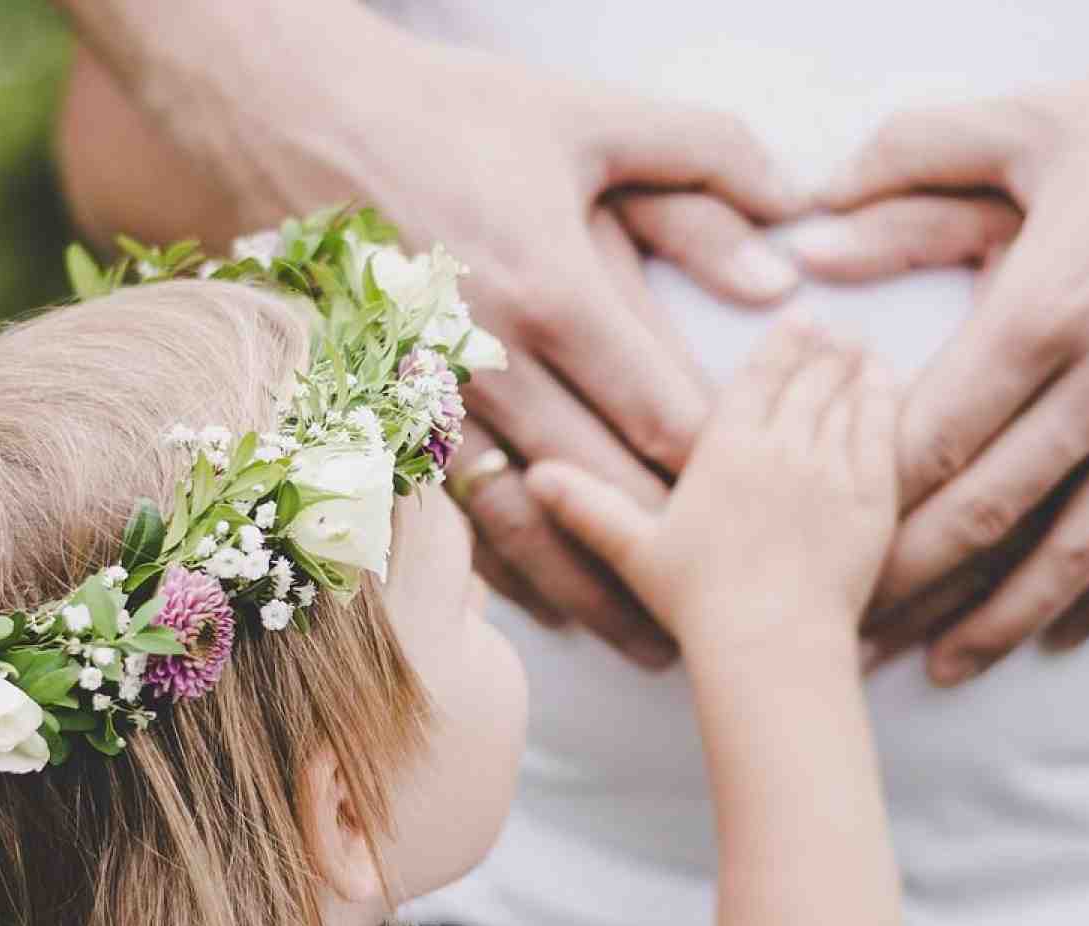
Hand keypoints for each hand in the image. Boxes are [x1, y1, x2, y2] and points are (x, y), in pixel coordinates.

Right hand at [210, 20, 813, 664]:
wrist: (297, 124)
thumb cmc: (451, 118)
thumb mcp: (587, 120)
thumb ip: (703, 161)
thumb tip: (791, 235)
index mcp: (554, 291)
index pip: (660, 412)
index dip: (721, 469)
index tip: (772, 508)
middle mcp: (495, 362)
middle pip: (603, 487)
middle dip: (671, 552)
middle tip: (735, 606)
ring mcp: (436, 398)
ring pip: (526, 524)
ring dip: (591, 590)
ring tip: (651, 645)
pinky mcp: (391, 413)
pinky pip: (455, 516)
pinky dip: (507, 571)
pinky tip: (552, 609)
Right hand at [526, 318, 898, 645]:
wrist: (770, 644)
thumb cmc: (699, 605)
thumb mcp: (636, 551)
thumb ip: (589, 506)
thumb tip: (534, 476)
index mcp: (725, 450)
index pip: (758, 379)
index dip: (782, 344)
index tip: (801, 315)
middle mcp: (781, 448)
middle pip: (808, 381)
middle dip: (826, 349)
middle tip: (840, 325)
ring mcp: (830, 471)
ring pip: (847, 400)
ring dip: (857, 367)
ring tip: (865, 344)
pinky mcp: (871, 502)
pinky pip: (883, 435)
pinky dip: (886, 402)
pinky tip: (889, 382)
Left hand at [826, 47, 1088, 684]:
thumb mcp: (1033, 123)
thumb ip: (911, 157)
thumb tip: (812, 209)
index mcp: (1049, 312)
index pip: (934, 441)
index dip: (868, 508)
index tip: (821, 546)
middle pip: (990, 514)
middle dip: (913, 587)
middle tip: (858, 634)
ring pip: (1082, 551)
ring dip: (1005, 618)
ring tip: (945, 666)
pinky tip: (1069, 633)